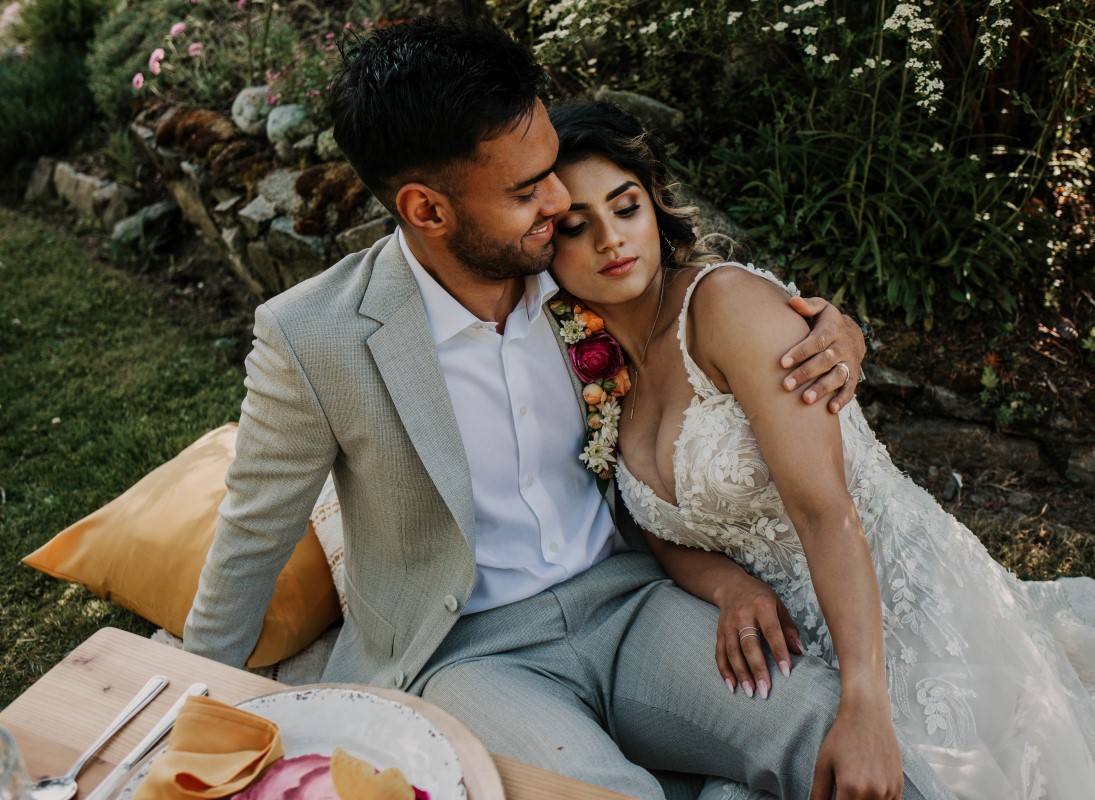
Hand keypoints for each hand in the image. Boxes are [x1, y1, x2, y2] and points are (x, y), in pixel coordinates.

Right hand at [712, 570, 801, 697]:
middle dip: (757, 669)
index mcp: (762, 606)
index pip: (772, 632)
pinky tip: (732, 686)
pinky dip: (725, 671)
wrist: (731, 586)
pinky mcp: (719, 632)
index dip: (779, 652)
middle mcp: (742, 615)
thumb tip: (799, 652)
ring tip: (750, 692)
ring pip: (732, 651)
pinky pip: (720, 653)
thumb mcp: (779, 606)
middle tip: (765, 691)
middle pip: (749, 645)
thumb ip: (788, 628)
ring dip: (740, 674)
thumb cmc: (761, 598)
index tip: (786, 673)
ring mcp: (728, 624)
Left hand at [781, 297, 865, 413]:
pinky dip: (842, 400)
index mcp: (832, 330)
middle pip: (824, 361)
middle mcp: (842, 347)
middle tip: (786, 385)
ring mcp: (849, 363)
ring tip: (806, 399)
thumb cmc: (826, 321)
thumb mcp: (821, 309)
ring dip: (822, 388)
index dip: (800, 352)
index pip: (816, 341)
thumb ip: (808, 306)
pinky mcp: (853, 376)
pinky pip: (850, 389)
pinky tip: (830, 410)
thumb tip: (793, 301)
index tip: (783, 362)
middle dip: (806, 373)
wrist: (853, 334)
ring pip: (837, 377)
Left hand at [810, 701, 902, 799]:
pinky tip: (867, 789)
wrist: (868, 715)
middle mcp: (874, 793)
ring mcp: (890, 790)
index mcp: (852, 789)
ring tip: (855, 787)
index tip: (835, 796)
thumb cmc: (842, 737)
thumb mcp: (823, 765)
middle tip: (842, 791)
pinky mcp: (899, 786)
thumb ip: (818, 794)